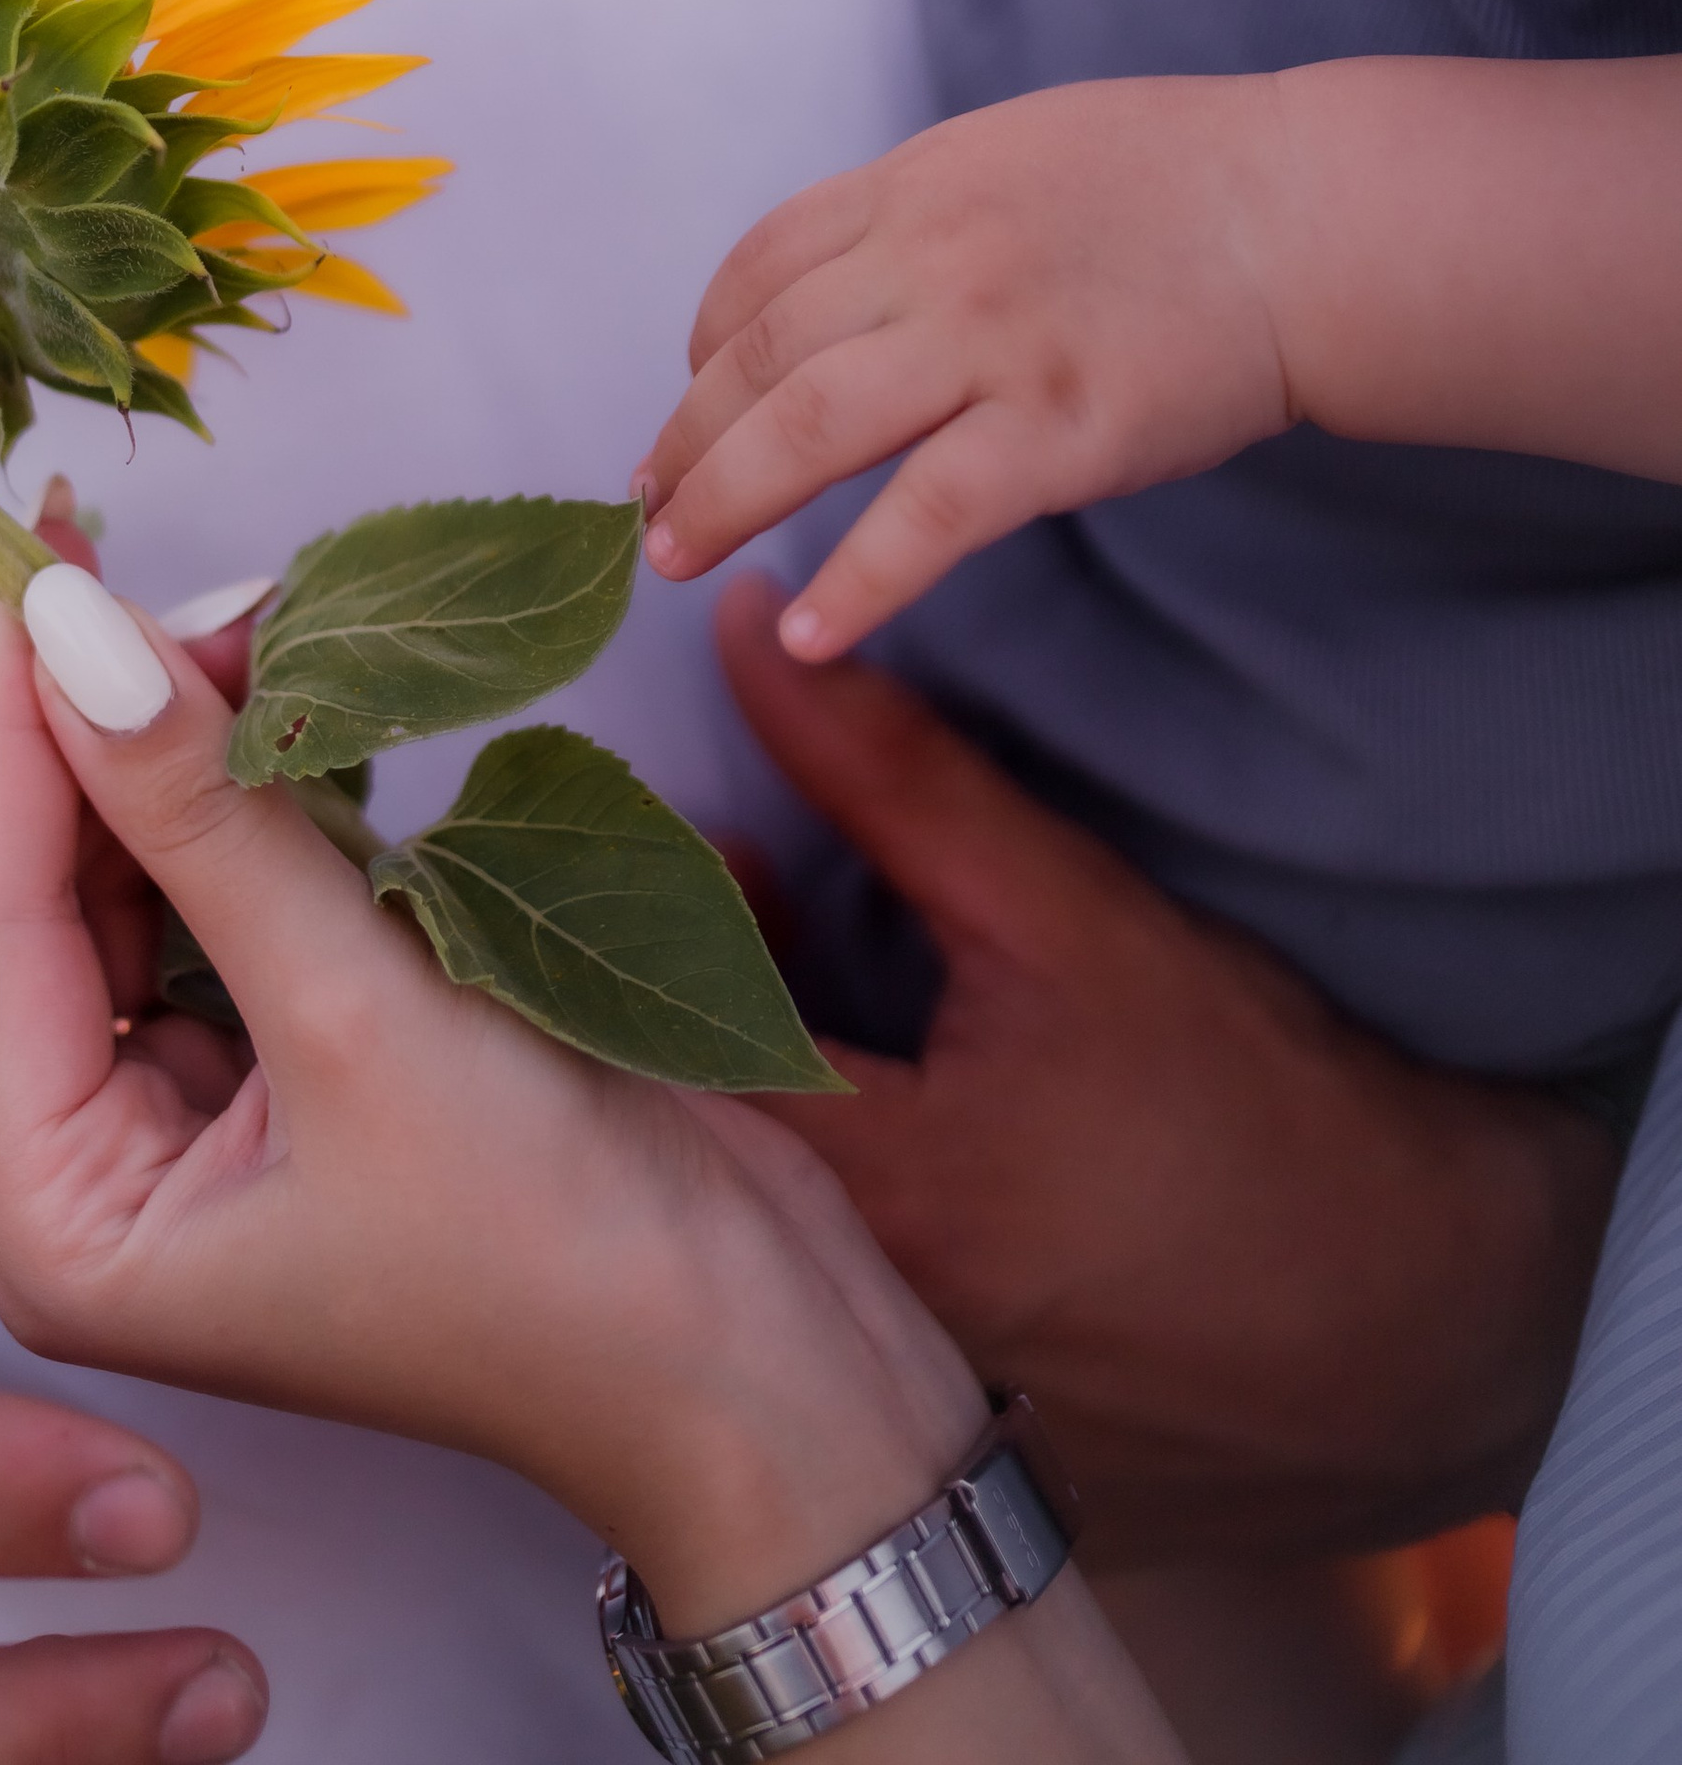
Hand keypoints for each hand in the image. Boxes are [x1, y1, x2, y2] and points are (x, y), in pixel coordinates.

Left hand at [0, 600, 988, 1642]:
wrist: (760, 1356)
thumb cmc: (557, 1252)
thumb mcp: (360, 1019)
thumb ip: (211, 821)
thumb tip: (76, 644)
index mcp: (67, 1222)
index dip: (17, 734)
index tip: (43, 567)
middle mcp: (107, 1172)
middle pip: (56, 893)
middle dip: (110, 734)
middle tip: (165, 577)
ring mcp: (209, 1117)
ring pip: (151, 877)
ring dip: (194, 747)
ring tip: (252, 614)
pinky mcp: (308, 1061)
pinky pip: (245, 893)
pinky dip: (270, 795)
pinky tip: (298, 694)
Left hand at [640, 76, 1298, 656]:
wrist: (1304, 216)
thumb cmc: (1178, 185)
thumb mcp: (1017, 155)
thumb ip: (924, 217)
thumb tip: (847, 287)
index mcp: (915, 186)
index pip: (760, 265)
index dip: (707, 343)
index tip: (689, 399)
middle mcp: (929, 256)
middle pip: (759, 354)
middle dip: (687, 438)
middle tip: (644, 504)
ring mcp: (989, 342)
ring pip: (809, 429)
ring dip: (723, 500)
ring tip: (670, 561)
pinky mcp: (1056, 429)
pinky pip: (926, 516)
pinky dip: (856, 580)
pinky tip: (808, 632)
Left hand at [716, 584, 1618, 1564]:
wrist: (1438, 1314)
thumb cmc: (1256, 1104)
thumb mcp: (1067, 919)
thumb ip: (890, 780)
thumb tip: (745, 637)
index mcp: (871, 1202)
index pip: (670, 1047)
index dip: (663, 931)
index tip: (696, 853)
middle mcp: (864, 1339)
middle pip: (720, 1157)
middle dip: (715, 1027)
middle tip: (756, 923)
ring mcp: (919, 1425)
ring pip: (786, 1245)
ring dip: (789, 1123)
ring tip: (838, 1018)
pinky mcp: (976, 1465)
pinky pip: (867, 1333)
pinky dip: (867, 1226)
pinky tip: (927, 1148)